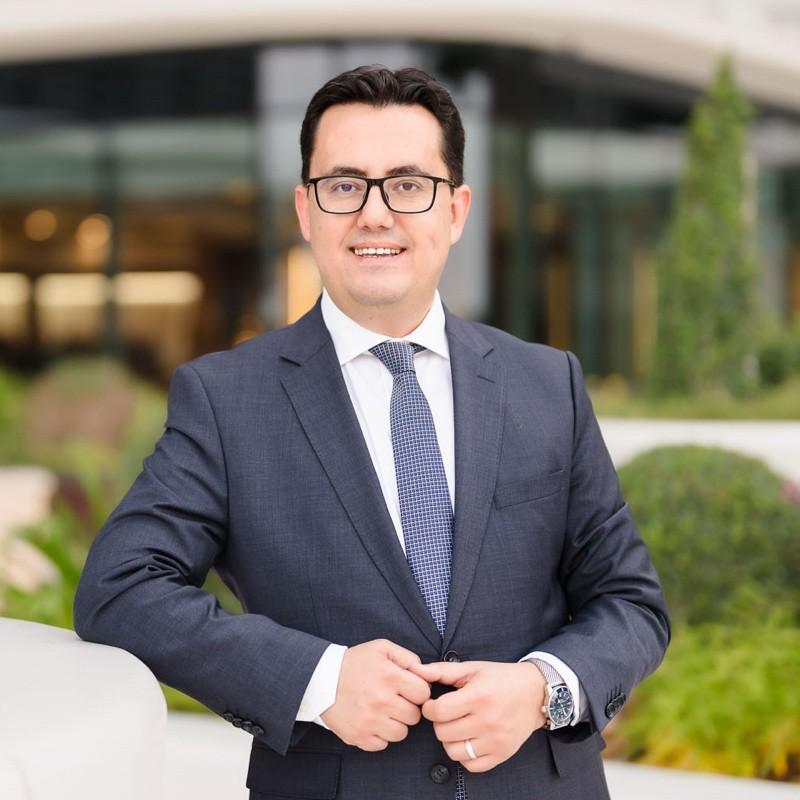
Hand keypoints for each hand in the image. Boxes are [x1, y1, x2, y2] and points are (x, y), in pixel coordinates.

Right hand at [320, 639, 430, 750]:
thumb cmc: (355, 662)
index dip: (417, 691)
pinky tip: (372, 720)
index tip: (407, 688)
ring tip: (383, 710)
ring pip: (401, 733)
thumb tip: (428, 674)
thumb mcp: (382, 648)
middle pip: (414, 716)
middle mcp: (381, 700)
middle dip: (407, 707)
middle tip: (394, 699)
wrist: (321, 679)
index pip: (424, 694)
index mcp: (390, 676)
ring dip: (395, 723)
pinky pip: (383, 744)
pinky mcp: (359, 736)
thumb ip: (409, 658)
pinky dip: (380, 735)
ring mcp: (370, 721)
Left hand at [409, 660, 545, 771]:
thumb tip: (416, 670)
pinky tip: (469, 740)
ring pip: (454, 752)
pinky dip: (465, 756)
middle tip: (447, 714)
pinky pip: (471, 765)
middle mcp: (487, 720)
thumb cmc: (501, 678)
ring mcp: (495, 740)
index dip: (429, 708)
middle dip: (439, 722)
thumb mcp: (473, 668)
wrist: (536, 693)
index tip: (433, 704)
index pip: (438, 712)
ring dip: (450, 740)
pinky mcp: (502, 754)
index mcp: (478, 696)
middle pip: (443, 733)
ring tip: (456, 727)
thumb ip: (442, 670)